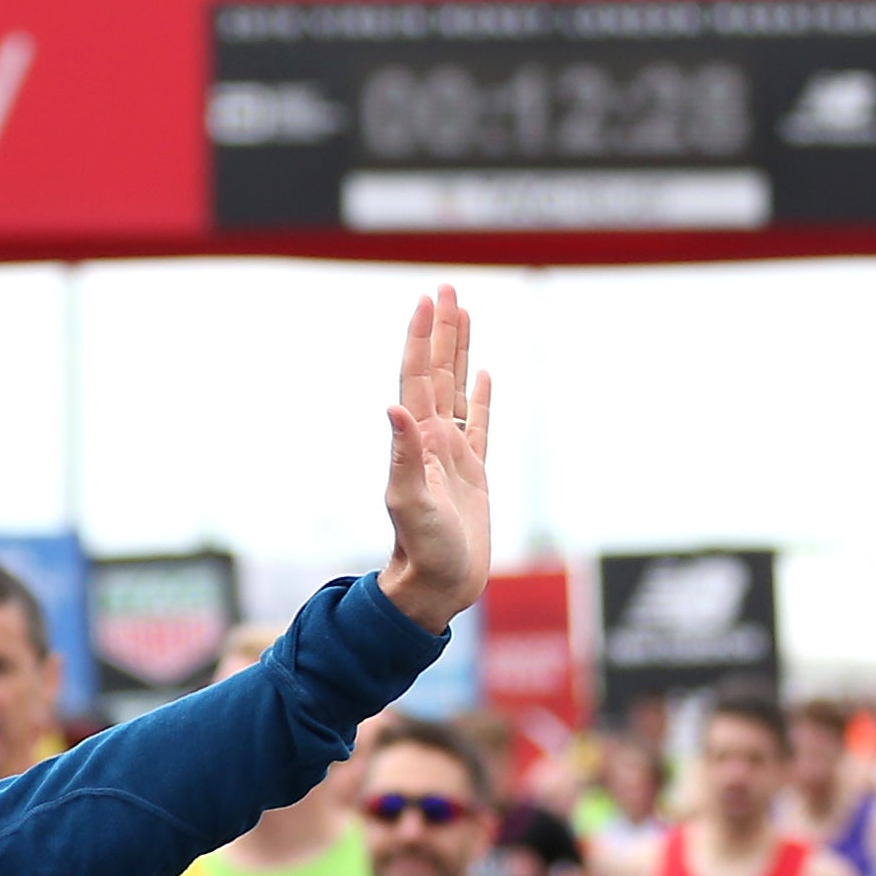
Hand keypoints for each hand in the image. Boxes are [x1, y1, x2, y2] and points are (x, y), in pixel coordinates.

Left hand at [372, 285, 494, 629]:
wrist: (436, 587)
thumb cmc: (423, 551)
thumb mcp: (410, 503)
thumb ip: (402, 456)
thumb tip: (393, 407)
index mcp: (416, 440)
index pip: (418, 377)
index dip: (422, 338)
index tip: (426, 300)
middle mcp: (430, 440)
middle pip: (437, 372)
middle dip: (441, 330)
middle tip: (445, 287)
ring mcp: (452, 454)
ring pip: (457, 389)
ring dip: (460, 352)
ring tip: (463, 314)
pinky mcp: (473, 473)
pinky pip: (478, 424)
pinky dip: (480, 397)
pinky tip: (482, 375)